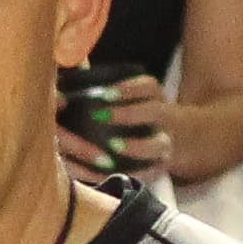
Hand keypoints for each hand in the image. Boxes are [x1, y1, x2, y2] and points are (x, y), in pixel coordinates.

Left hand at [58, 75, 172, 180]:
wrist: (175, 139)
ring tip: (112, 146)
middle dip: (127, 113)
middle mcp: (162, 119)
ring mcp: (162, 144)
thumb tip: (68, 70)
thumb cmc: (133, 114)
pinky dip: (127, 174)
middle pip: (153, 111)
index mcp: (153, 97)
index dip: (127, 88)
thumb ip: (102, 87)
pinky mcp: (156, 167)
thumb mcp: (129, 97)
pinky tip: (102, 173)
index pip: (147, 86)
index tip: (103, 93)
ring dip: (135, 146)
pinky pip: (146, 173)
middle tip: (99, 116)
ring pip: (158, 144)